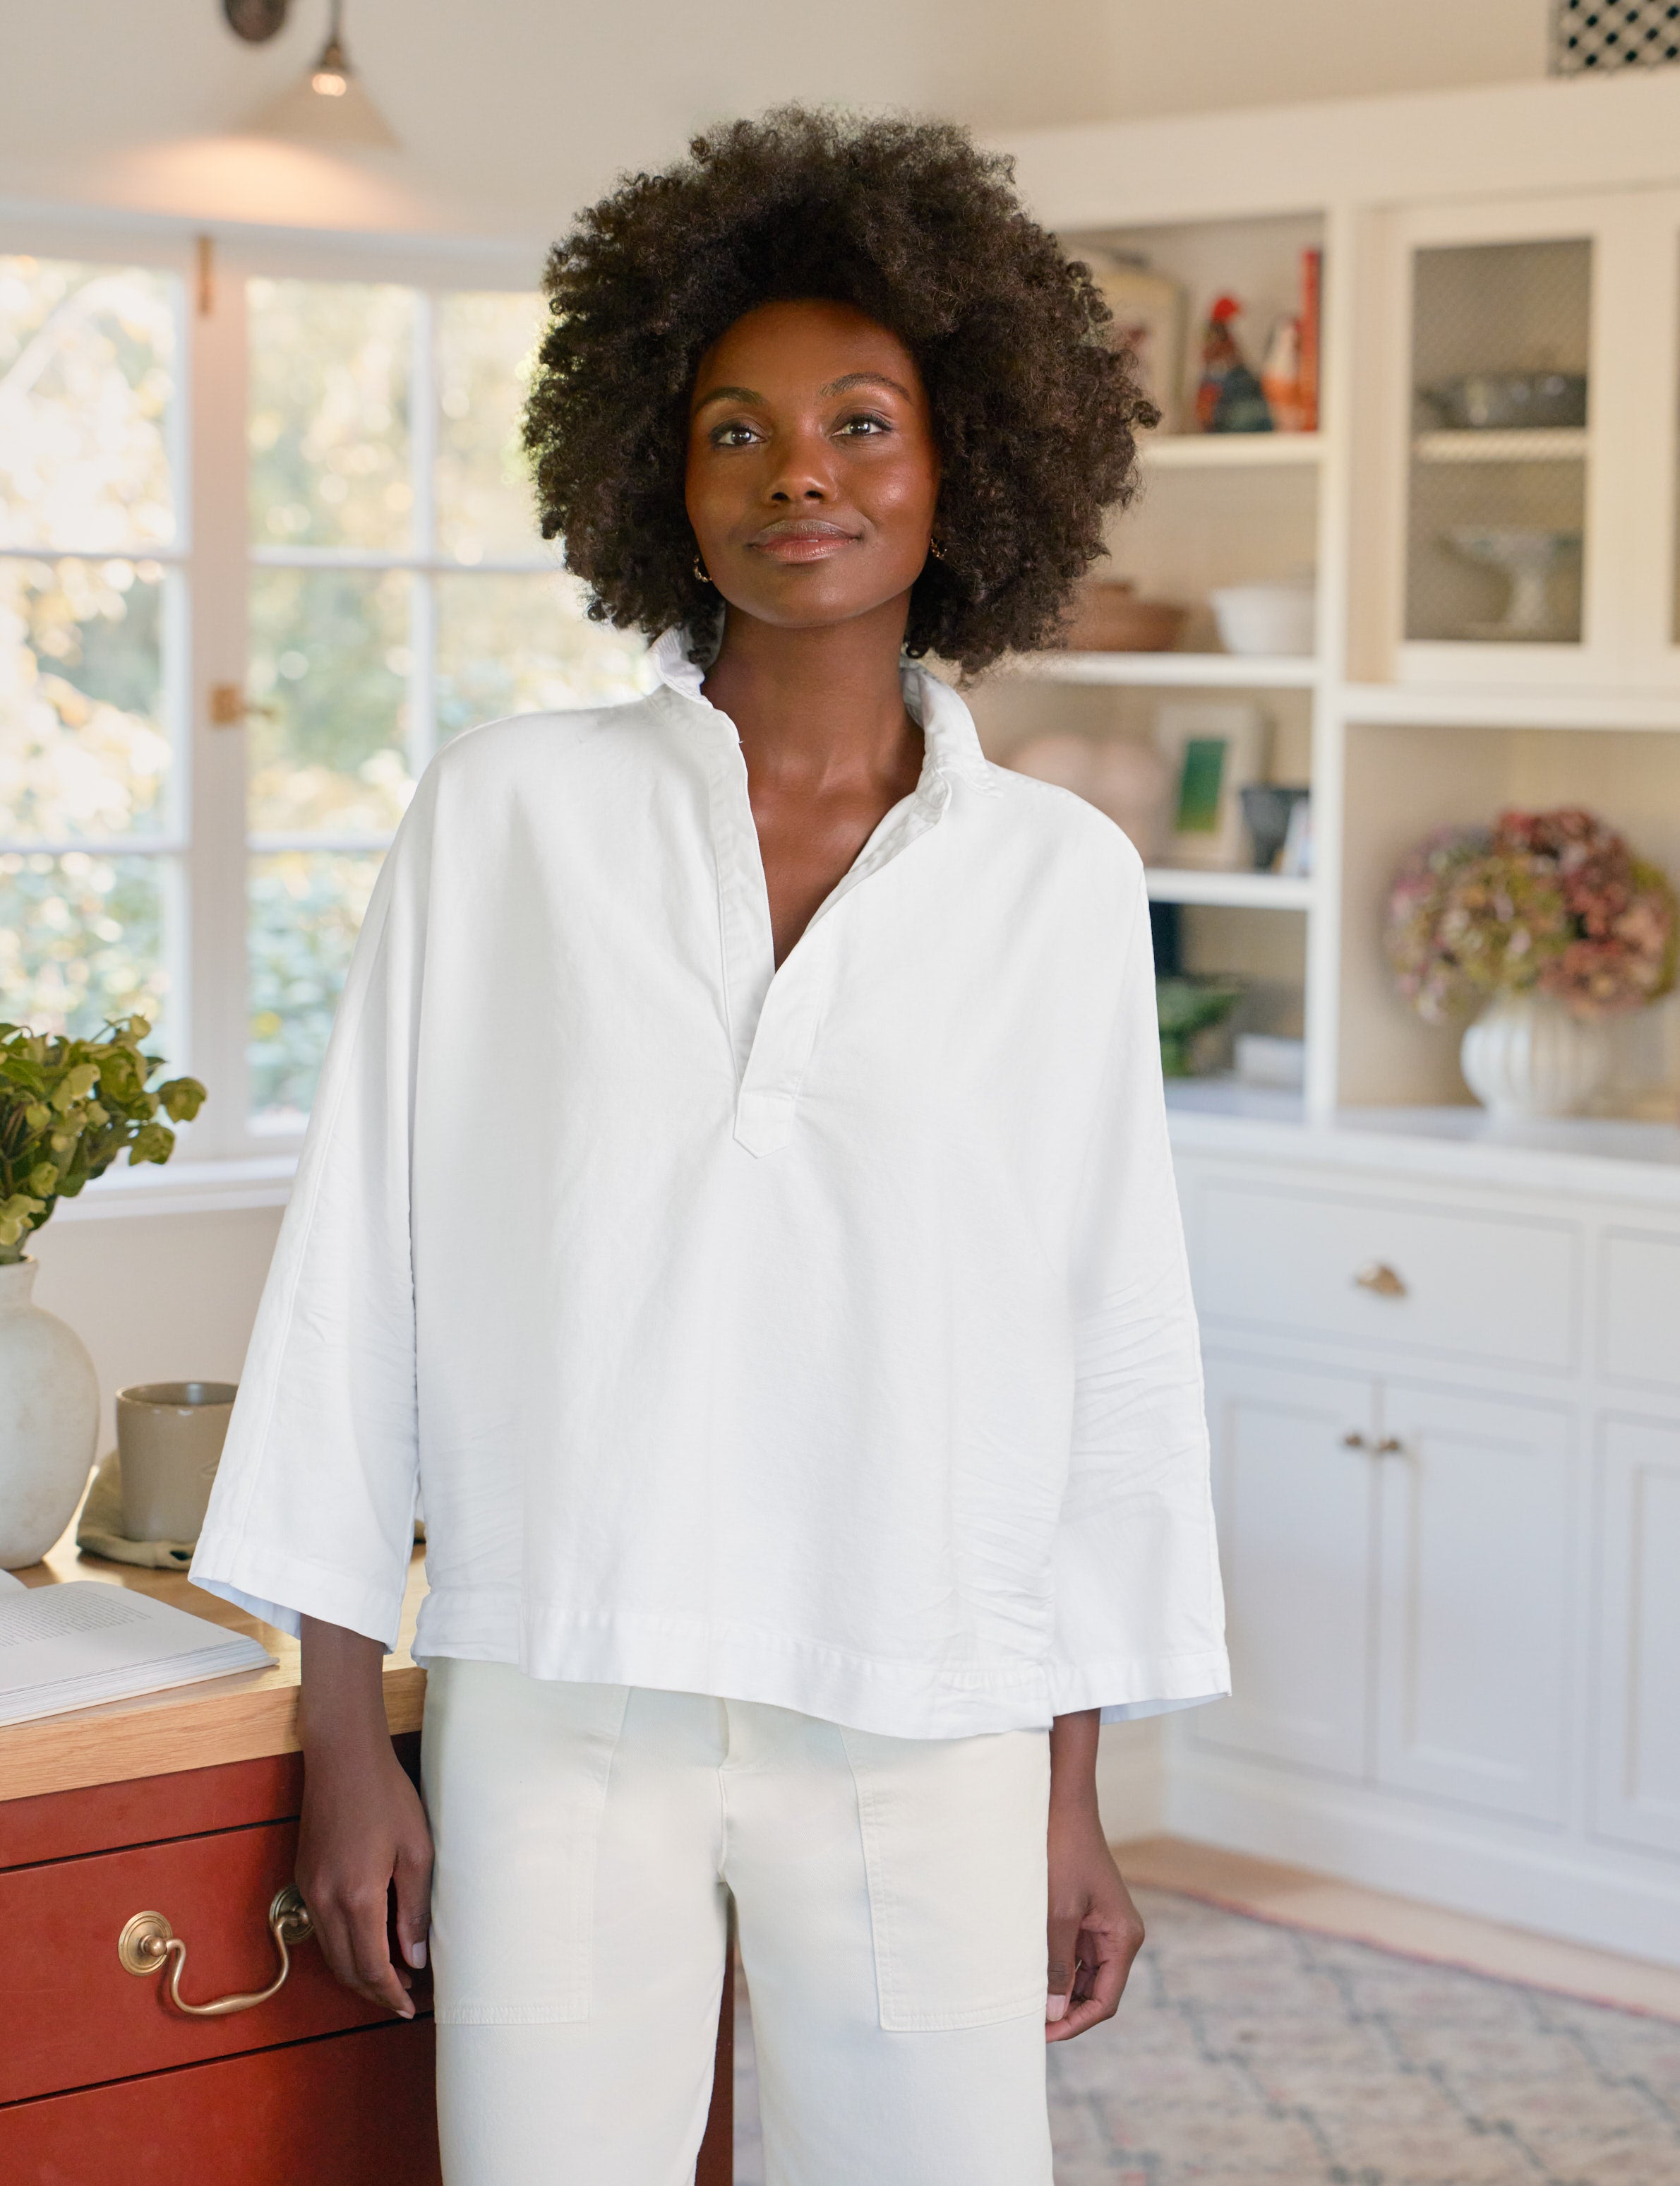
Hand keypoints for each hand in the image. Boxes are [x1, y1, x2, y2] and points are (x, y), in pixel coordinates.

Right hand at [296, 1618, 433, 2018]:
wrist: (343, 1757)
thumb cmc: (388, 1797)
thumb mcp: (417, 1851)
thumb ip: (415, 1908)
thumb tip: (416, 1958)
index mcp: (357, 1897)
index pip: (370, 1967)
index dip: (390, 1993)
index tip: (410, 2006)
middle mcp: (325, 1901)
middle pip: (346, 1968)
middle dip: (375, 1990)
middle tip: (405, 1995)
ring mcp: (310, 1889)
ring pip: (331, 1952)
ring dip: (358, 1971)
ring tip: (392, 1973)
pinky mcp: (305, 1877)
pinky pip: (323, 1929)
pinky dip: (344, 1946)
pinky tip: (369, 1939)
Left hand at [1045, 1710, 1144, 2041]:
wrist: (1061, 1801)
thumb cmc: (1062, 1851)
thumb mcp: (1058, 1912)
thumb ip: (1057, 1963)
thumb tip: (1054, 2012)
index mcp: (1123, 1938)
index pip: (1104, 2001)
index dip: (1073, 2023)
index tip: (1040, 2034)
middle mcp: (1118, 1936)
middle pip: (1094, 1992)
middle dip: (1064, 2009)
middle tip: (1025, 2022)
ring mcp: (1101, 1925)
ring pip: (1080, 1974)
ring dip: (1056, 1988)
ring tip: (1022, 1999)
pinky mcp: (1085, 1913)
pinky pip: (1071, 1952)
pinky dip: (1052, 1965)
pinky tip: (1026, 1971)